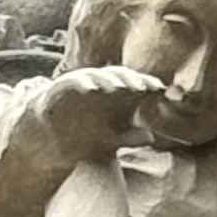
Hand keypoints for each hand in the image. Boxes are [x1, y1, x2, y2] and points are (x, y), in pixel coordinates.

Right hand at [41, 63, 168, 163]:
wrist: (55, 136)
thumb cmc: (90, 133)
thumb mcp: (113, 139)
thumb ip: (131, 138)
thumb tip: (151, 136)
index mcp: (116, 95)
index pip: (135, 85)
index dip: (148, 86)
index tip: (161, 91)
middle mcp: (101, 85)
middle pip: (119, 77)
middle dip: (131, 80)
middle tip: (144, 86)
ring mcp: (82, 84)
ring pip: (97, 76)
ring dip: (108, 80)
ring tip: (119, 86)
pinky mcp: (63, 88)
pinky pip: (73, 83)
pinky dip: (82, 83)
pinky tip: (91, 88)